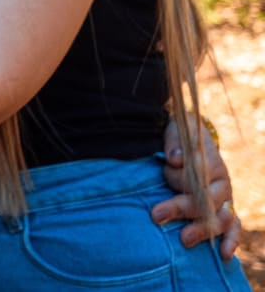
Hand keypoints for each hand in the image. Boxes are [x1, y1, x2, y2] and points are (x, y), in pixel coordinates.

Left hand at [153, 114, 240, 258]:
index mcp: (211, 163)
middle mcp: (221, 183)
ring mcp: (226, 199)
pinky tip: (224, 255)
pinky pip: (234, 228)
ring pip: (221, 217)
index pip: (196, 175)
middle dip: (181, 208)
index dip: (177, 180)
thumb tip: (175, 159)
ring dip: (202, 229)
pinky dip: (230, 241)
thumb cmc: (183, 140)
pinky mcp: (226, 211)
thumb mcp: (177, 135)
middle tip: (157, 215)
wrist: (197, 140)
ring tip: (184, 240)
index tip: (158, 185)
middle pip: (205, 200)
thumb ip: (175, 145)